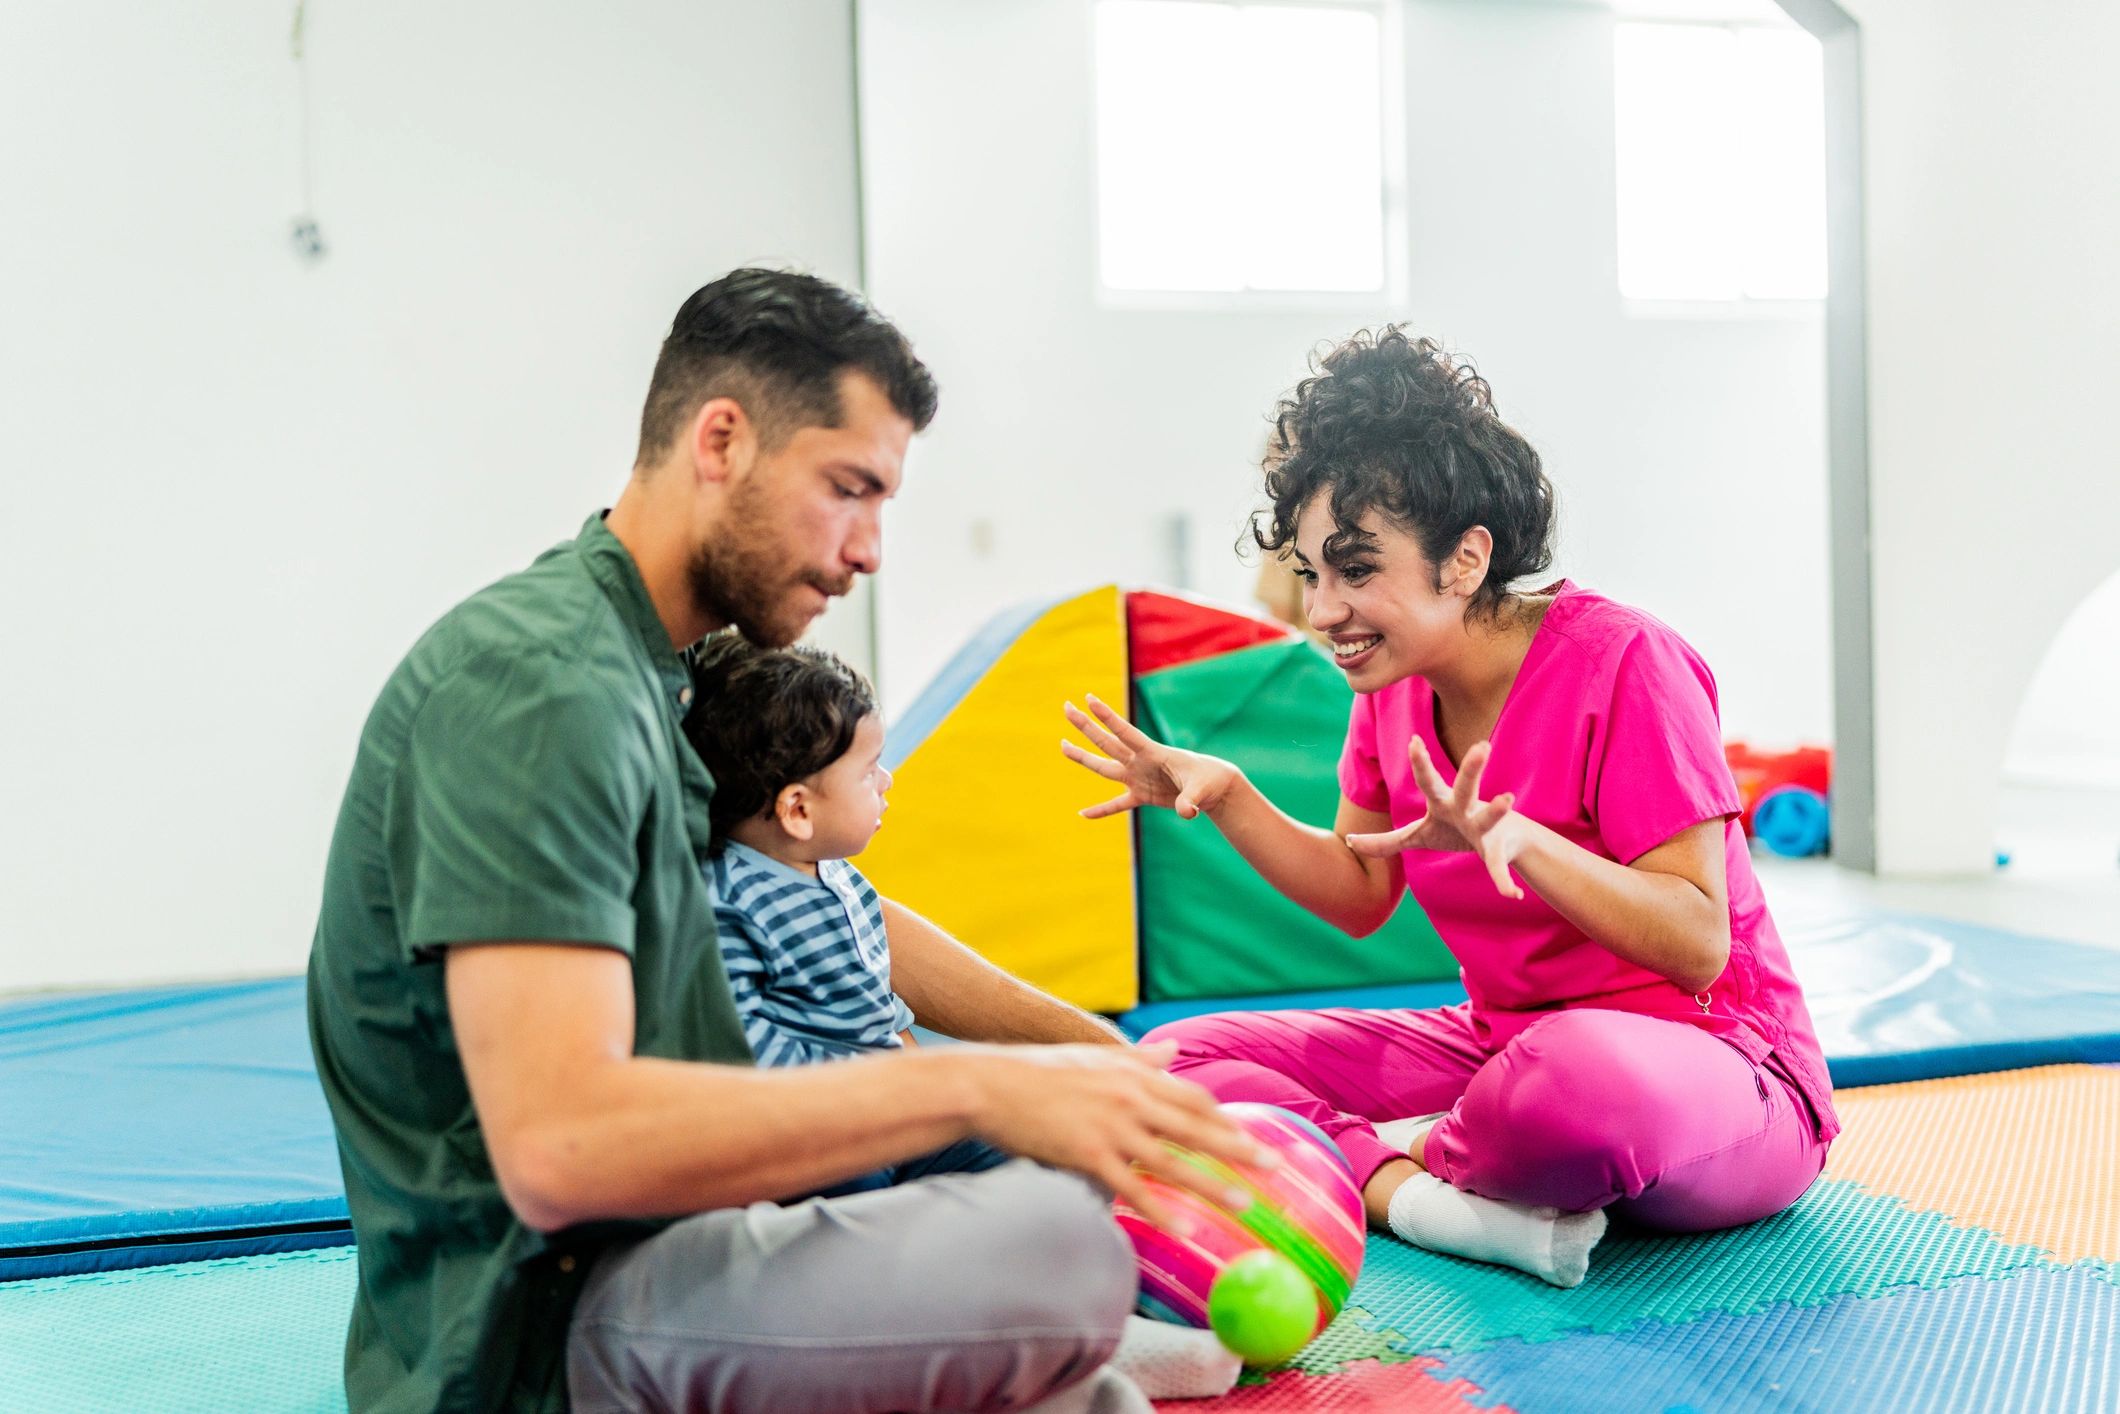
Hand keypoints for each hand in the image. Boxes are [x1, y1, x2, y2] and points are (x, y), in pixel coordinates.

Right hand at [960, 1041, 1276, 1228]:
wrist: (988, 1083)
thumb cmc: (1037, 1072)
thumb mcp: (1093, 1058)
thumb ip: (1138, 1059)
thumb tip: (1172, 1049)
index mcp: (1132, 1072)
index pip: (1192, 1097)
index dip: (1223, 1120)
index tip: (1250, 1137)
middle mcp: (1130, 1096)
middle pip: (1196, 1126)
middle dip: (1239, 1148)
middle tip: (1274, 1167)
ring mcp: (1110, 1125)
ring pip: (1173, 1159)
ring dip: (1212, 1184)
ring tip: (1245, 1204)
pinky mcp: (1087, 1152)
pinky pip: (1132, 1186)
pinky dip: (1159, 1208)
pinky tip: (1183, 1228)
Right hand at [1061, 694, 1238, 819]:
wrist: (1214, 788)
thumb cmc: (1210, 780)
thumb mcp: (1202, 789)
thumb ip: (1191, 800)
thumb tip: (1186, 813)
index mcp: (1153, 753)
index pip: (1125, 732)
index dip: (1107, 716)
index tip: (1088, 699)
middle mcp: (1140, 762)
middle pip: (1106, 743)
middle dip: (1085, 725)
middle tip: (1066, 707)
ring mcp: (1138, 778)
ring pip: (1103, 766)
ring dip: (1082, 756)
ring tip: (1062, 745)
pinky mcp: (1141, 795)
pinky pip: (1116, 804)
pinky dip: (1101, 810)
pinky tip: (1083, 814)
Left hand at [1343, 738, 1529, 899]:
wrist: (1504, 842)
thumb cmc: (1456, 830)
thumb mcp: (1420, 835)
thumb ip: (1387, 841)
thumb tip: (1350, 842)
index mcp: (1443, 803)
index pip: (1429, 780)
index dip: (1421, 762)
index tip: (1414, 740)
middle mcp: (1465, 809)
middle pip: (1466, 786)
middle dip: (1472, 768)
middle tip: (1482, 747)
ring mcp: (1484, 828)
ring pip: (1489, 817)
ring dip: (1497, 810)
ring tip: (1507, 799)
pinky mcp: (1498, 850)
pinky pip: (1498, 866)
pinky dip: (1503, 880)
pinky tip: (1512, 895)